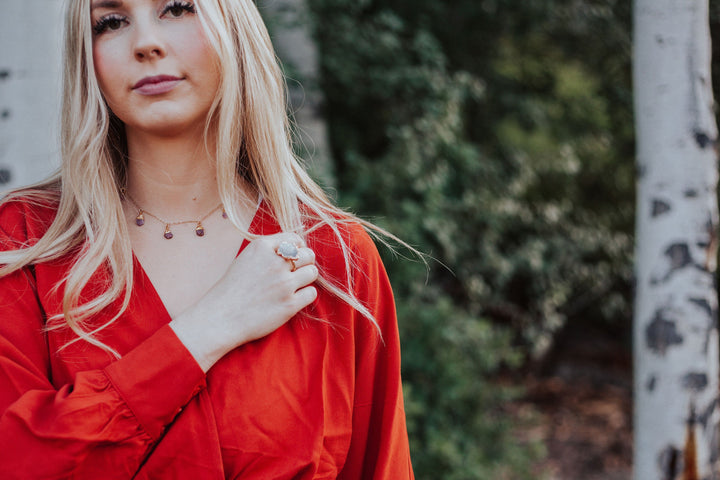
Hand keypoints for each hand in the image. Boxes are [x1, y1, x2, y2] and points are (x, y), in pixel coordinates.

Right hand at [169, 233, 317, 371]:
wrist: (220, 318)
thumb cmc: (232, 289)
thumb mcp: (246, 258)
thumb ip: (269, 251)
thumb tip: (295, 248)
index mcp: (262, 247)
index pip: (295, 238)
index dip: (298, 248)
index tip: (293, 258)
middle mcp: (275, 262)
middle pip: (308, 254)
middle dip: (305, 263)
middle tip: (294, 273)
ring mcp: (284, 283)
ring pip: (312, 272)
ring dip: (306, 279)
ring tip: (293, 286)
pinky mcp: (290, 304)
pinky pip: (311, 293)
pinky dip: (305, 296)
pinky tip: (293, 299)